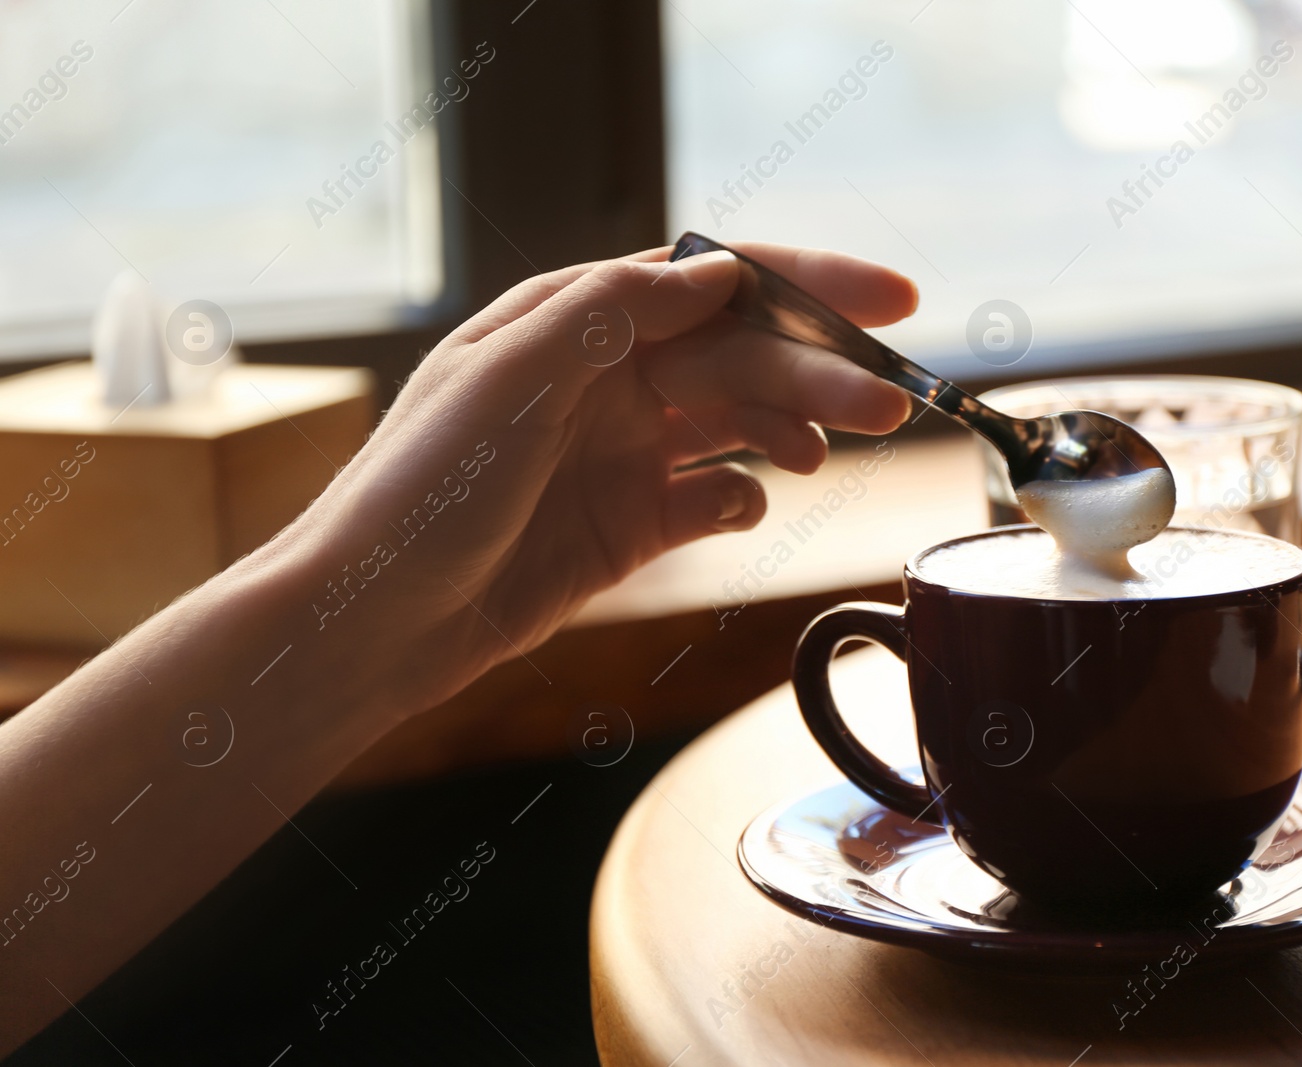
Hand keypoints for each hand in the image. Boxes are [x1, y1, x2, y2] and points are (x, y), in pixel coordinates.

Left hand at [281, 243, 917, 717]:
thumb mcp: (509, 376)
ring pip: (740, 421)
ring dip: (800, 428)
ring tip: (844, 447)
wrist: (376, 619)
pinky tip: (753, 502)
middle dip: (820, 369)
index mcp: (577, 319)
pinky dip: (744, 497)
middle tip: (892, 401)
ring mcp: (624, 452)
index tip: (891, 297)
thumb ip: (613, 315)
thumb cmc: (422, 487)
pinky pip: (713, 498)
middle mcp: (608, 378)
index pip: (712, 282)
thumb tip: (716, 273)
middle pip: (742, 355)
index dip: (805, 282)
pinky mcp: (631, 525)